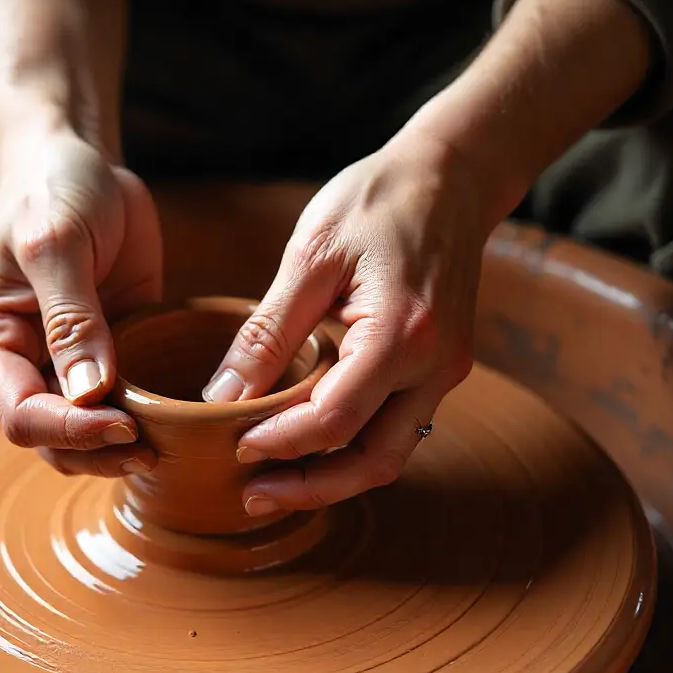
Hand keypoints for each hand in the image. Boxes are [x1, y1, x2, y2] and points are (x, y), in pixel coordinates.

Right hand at [0, 128, 162, 476]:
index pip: (20, 413)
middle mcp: (26, 359)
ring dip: (121, 447)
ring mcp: (69, 359)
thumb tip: (88, 393)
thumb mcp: (57, 241)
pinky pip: (125, 402)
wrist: (81, 159)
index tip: (121, 425)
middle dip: (97, 450)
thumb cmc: (53, 188)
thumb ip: (71, 317)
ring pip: (87, 433)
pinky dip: (148, 420)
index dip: (67, 431)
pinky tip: (181, 424)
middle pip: (51, 438)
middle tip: (152, 446)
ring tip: (169, 445)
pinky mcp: (112, 350)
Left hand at [204, 129, 492, 512]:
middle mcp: (436, 365)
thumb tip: (221, 398)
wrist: (451, 176)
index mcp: (402, 334)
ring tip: (274, 483)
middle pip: (374, 460)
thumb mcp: (311, 257)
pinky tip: (309, 447)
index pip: (335, 420)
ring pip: (391, 454)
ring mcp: (445, 371)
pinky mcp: (440, 367)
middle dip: (311, 488)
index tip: (234, 447)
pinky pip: (398, 427)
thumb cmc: (376, 201)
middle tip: (252, 496)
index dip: (281, 444)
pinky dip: (352, 448)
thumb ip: (267, 333)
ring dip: (333, 478)